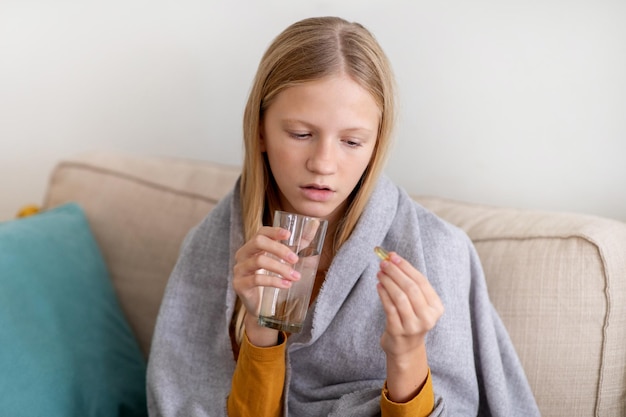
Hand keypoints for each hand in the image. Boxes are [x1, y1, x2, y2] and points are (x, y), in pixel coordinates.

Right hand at [232, 226, 299, 344]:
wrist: (263, 307)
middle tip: (295, 259)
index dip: (274, 231)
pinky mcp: (239, 284)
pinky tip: (286, 285)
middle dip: (279, 249)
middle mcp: (243, 254)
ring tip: (295, 276)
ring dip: (280, 268)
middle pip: (258, 242)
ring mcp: (239, 269)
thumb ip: (301, 243)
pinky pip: (256, 279)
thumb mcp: (288, 259)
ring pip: (259, 261)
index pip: (261, 232)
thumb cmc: (275, 278)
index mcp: (254, 246)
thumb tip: (316, 223)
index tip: (288, 235)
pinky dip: (274, 281)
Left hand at [376, 250, 443, 401]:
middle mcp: (427, 317)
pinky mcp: (398, 331)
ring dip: (388, 281)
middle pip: (410, 288)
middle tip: (383, 263)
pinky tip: (378, 285)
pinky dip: (383, 294)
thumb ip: (409, 282)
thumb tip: (392, 257)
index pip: (421, 281)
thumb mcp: (418, 302)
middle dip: (395, 272)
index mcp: (436, 307)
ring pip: (399, 297)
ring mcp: (413, 326)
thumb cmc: (411, 318)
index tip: (393, 256)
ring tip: (379, 273)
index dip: (406, 267)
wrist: (405, 347)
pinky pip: (389, 308)